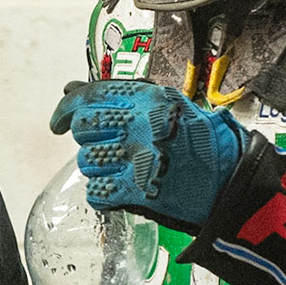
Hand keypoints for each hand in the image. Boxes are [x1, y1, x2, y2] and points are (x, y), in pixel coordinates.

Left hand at [50, 81, 245, 226]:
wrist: (227, 179)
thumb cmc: (199, 141)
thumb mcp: (166, 103)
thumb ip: (119, 95)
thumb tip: (69, 91)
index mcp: (148, 99)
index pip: (91, 95)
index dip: (66, 108)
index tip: (58, 122)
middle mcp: (140, 125)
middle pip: (83, 128)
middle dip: (89, 139)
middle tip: (108, 146)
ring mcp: (137, 158)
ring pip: (87, 161)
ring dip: (99, 167)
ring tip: (125, 168)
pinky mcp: (137, 191)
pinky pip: (97, 192)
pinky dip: (104, 194)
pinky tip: (124, 188)